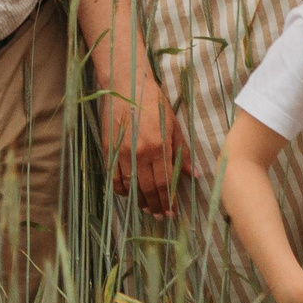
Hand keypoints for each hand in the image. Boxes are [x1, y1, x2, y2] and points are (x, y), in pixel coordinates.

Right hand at [100, 83, 185, 217]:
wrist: (126, 85)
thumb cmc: (154, 102)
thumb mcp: (173, 124)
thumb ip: (182, 151)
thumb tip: (194, 174)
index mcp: (158, 146)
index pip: (164, 182)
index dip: (168, 200)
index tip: (172, 212)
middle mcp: (139, 153)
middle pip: (148, 188)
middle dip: (155, 205)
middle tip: (160, 216)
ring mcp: (121, 152)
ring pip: (130, 186)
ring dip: (138, 201)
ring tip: (146, 209)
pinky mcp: (108, 149)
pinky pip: (114, 177)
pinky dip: (120, 189)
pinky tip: (127, 194)